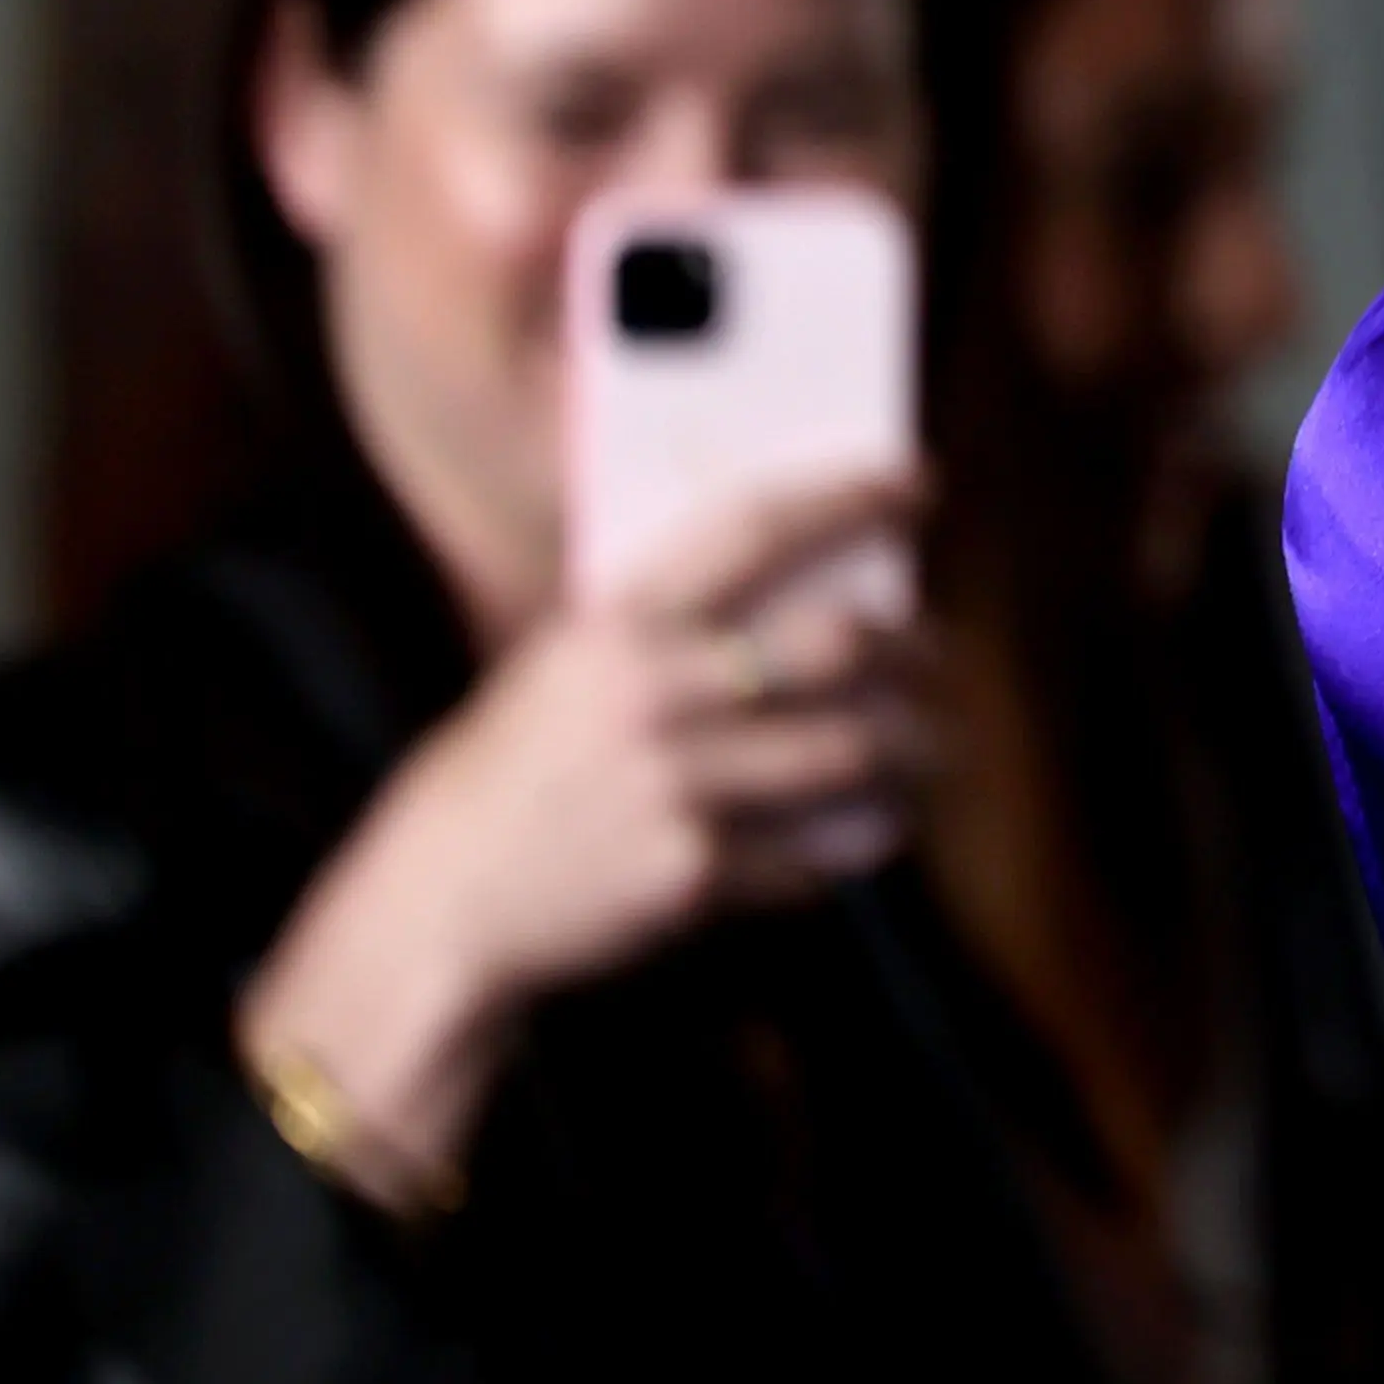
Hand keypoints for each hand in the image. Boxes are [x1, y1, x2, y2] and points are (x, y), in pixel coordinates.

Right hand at [240, 466, 937, 1193]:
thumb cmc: (519, 766)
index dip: (847, 497)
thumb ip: (668, 620)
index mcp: (618, 623)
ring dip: (913, 747)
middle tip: (939, 650)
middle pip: (834, 643)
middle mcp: (652, 694)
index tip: (919, 483)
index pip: (756, 528)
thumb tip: (808, 572)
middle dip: (912, 646)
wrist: (444, 900)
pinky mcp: (693, 873)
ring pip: (849, 749)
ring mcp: (676, 786)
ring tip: (933, 745)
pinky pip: (813, 850)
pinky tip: (873, 829)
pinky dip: (854, 842)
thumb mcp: (567, 664)